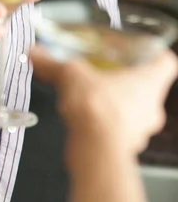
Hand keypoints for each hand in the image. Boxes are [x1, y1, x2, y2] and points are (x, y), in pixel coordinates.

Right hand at [31, 47, 177, 157]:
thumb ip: (52, 63)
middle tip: (106, 74)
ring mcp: (141, 130)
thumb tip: (36, 53)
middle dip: (126, 81)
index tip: (140, 51)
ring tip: (91, 97)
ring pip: (133, 111)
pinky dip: (103, 125)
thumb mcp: (71, 74)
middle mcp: (152, 106)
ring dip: (115, 105)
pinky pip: (117, 131)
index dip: (153, 54)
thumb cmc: (98, 110)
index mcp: (151, 81)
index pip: (166, 62)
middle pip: (147, 88)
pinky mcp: (125, 148)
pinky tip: (84, 120)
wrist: (95, 150)